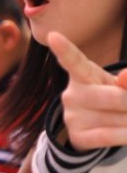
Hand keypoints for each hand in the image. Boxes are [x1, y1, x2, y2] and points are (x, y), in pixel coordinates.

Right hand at [48, 31, 126, 148]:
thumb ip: (126, 79)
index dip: (64, 48)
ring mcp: (72, 116)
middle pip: (113, 96)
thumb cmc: (113, 98)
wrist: (96, 128)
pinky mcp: (77, 136)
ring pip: (116, 118)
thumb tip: (124, 78)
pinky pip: (108, 136)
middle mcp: (72, 93)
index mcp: (83, 74)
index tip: (53, 35)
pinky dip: (126, 135)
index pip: (73, 60)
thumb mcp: (119, 84)